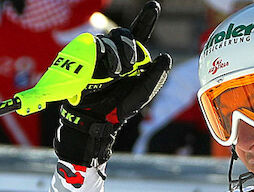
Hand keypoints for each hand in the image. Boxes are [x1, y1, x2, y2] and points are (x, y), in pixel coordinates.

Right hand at [54, 1, 171, 166]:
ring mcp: (101, 54)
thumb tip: (167, 56)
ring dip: (119, 54)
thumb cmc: (121, 106)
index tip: (154, 5)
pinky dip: (106, 55)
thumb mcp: (144, 93)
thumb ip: (156, 76)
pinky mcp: (87, 58)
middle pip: (125, 33)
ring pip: (111, 38)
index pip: (140, 33)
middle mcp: (116, 53)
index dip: (146, 18)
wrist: (97, 118)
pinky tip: (109, 71)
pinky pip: (98, 45)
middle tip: (131, 65)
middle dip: (130, 46)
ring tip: (117, 74)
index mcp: (132, 58)